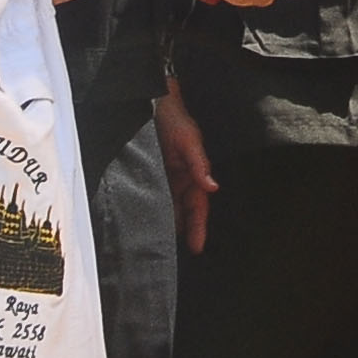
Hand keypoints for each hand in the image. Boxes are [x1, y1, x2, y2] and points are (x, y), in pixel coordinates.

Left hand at [156, 85, 215, 254]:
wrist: (150, 102)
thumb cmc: (174, 117)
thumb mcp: (188, 139)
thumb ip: (199, 164)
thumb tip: (212, 187)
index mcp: (193, 173)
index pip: (198, 205)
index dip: (198, 226)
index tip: (197, 247)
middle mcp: (179, 179)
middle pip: (184, 212)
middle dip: (184, 232)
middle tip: (176, 255)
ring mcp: (163, 178)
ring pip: (168, 208)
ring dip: (167, 225)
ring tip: (160, 247)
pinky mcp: (146, 175)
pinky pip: (151, 197)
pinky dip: (152, 211)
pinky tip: (145, 224)